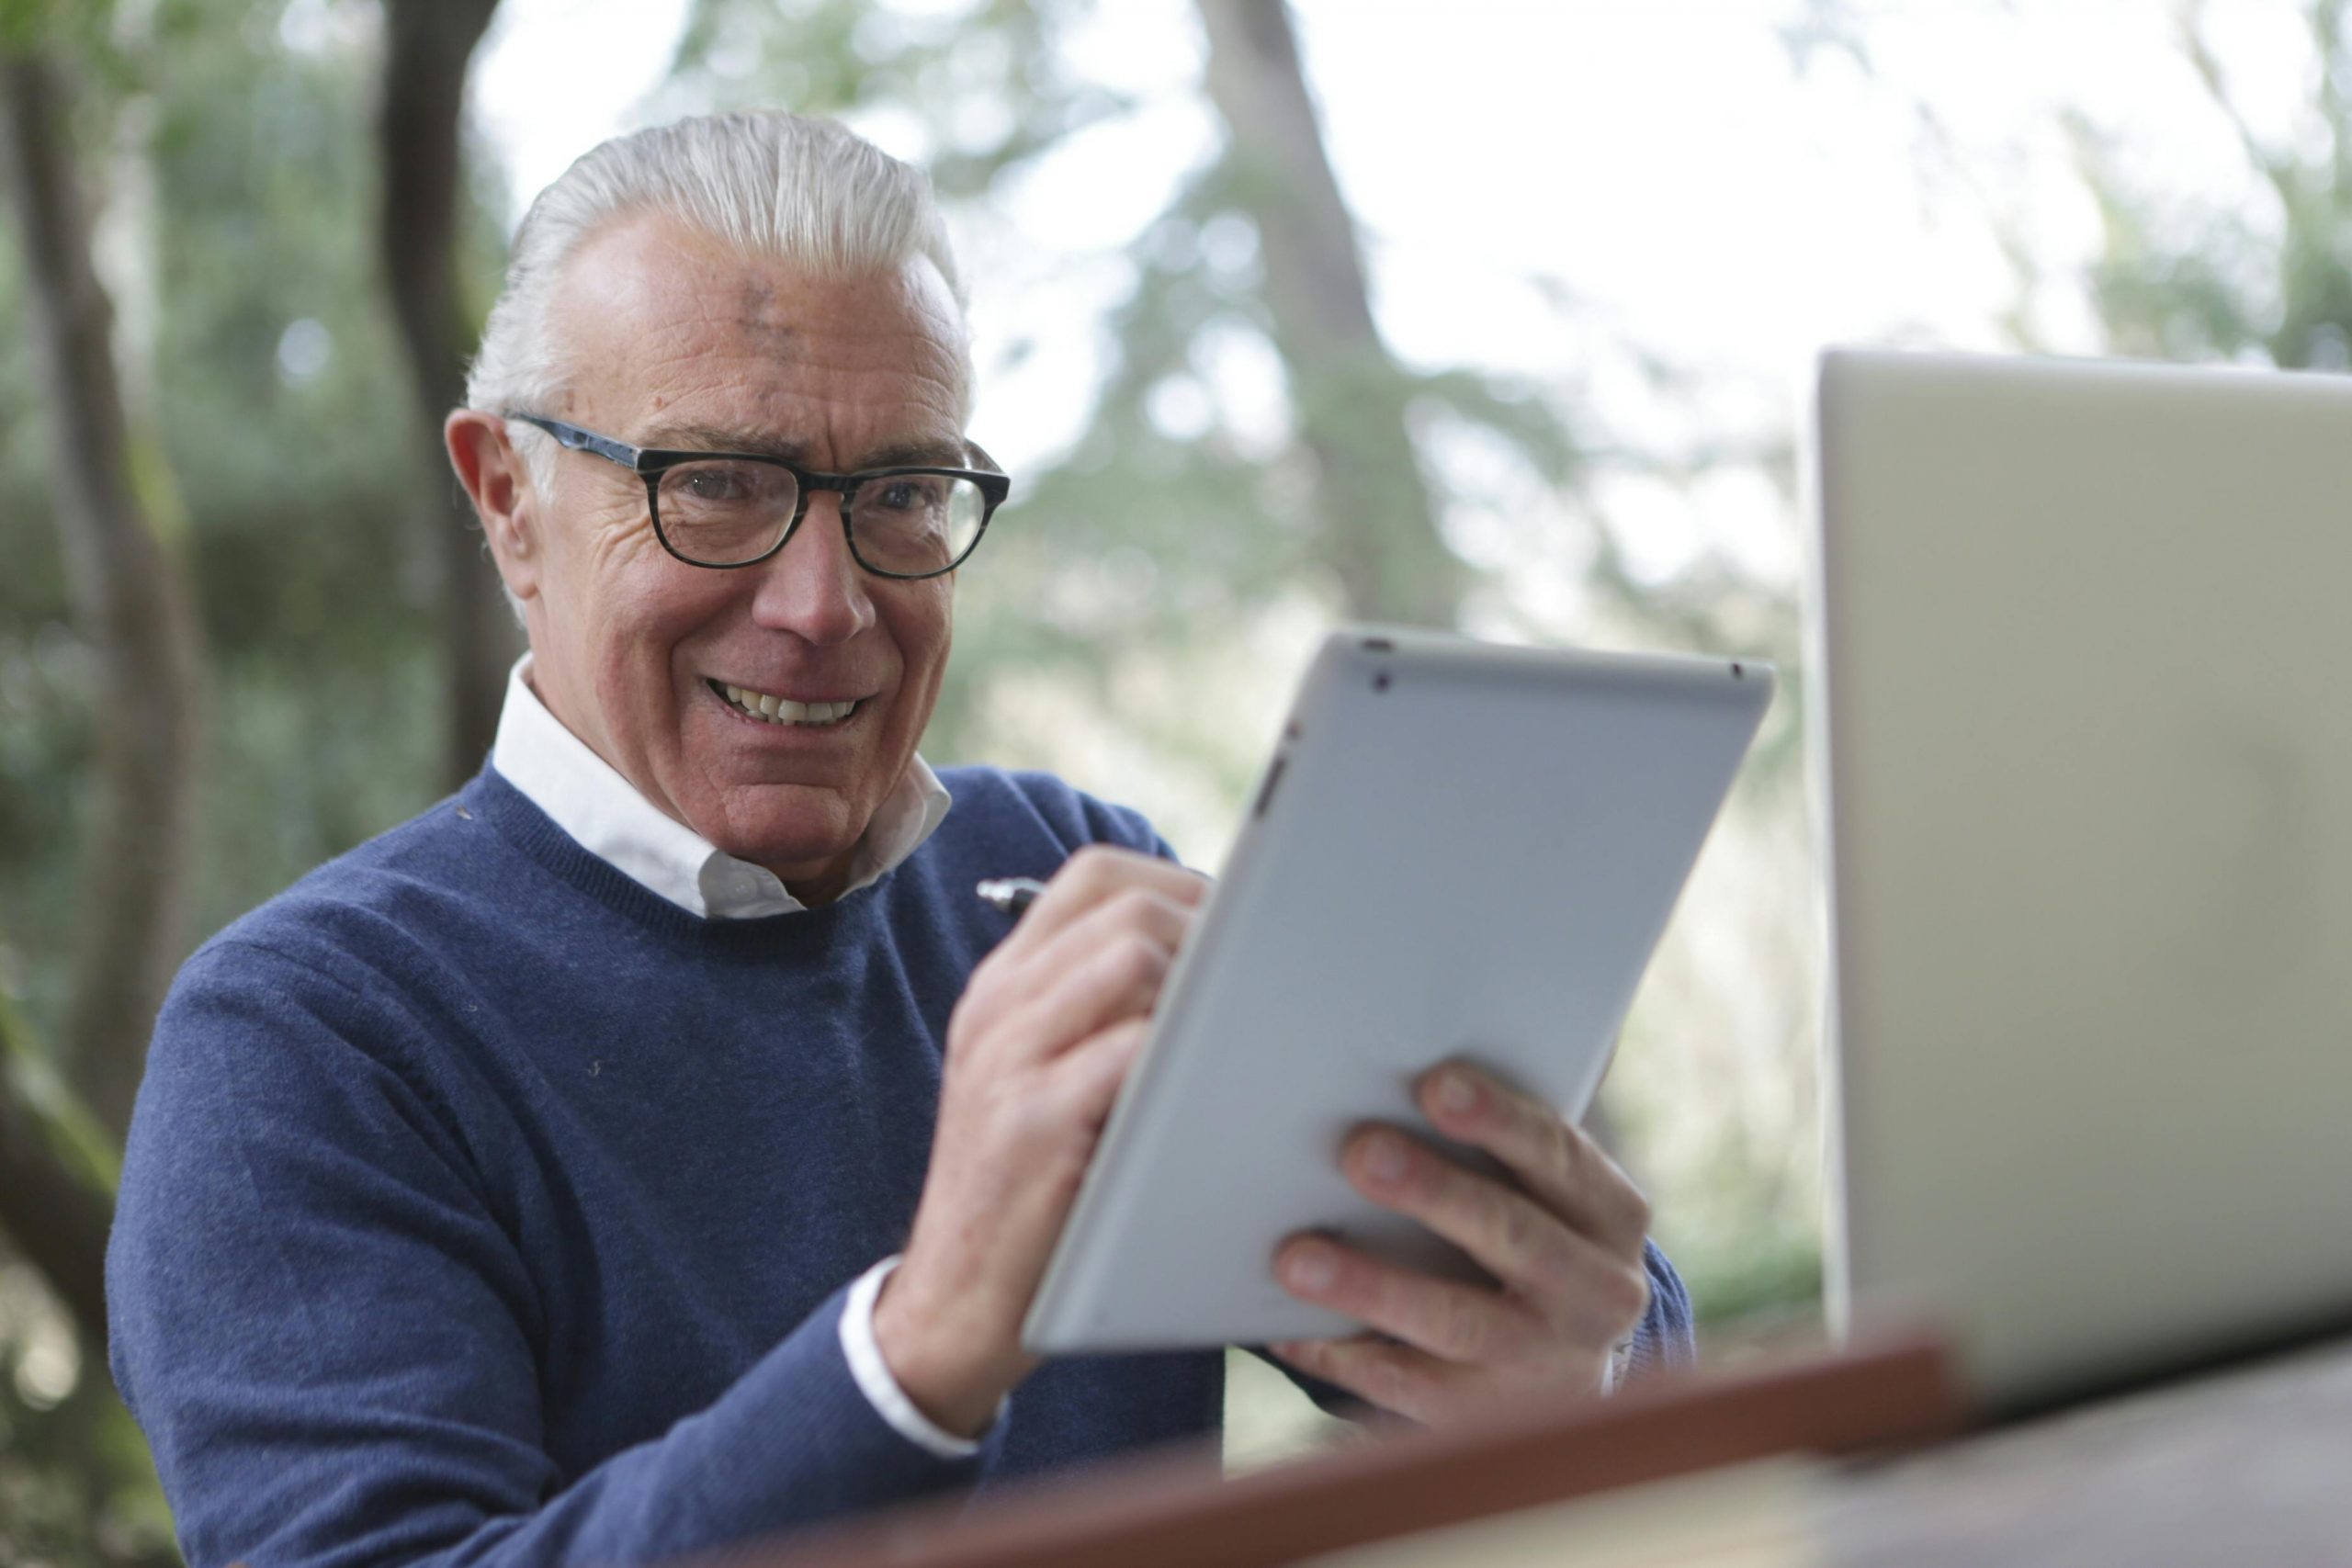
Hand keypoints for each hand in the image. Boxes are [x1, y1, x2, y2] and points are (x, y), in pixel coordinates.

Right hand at [874, 846, 1207, 1435]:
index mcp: (1003, 985)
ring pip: (1132, 958)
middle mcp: (999, 1007)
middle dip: (1209, 933)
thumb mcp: (1037, 1078)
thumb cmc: (1028, 1187)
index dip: (1180, 884)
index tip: (1236, 929)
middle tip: (1255, 988)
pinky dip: (1190, 1054)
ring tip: (1235, 1035)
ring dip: (1204, 987)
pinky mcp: (1035, 1124)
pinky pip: (1132, 1049)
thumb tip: (1214, 958)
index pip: (1095, 876)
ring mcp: (1010, 1060)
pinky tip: (1219, 1086)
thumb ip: (1097, 1012)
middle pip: (1126, 906)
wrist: (954, 1298)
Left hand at [1267, 1062, 1653, 1426]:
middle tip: (1359, 1152)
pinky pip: (1411, 1388)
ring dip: (1374, 1286)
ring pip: (1459, 1323)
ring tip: (1296, 1258)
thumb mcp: (1543, 1193)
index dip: (1498, 1119)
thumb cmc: (1530, 1235)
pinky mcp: (1492, 1417)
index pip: (1558, 1155)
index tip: (1435, 1084)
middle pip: (1514, 1236)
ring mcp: (1548, 1361)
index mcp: (1610, 1214)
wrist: (1568, 1367)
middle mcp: (1597, 1290)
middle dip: (1434, 1193)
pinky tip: (1287, 1327)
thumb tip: (1403, 1077)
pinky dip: (1344, 1354)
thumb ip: (1497, 1146)